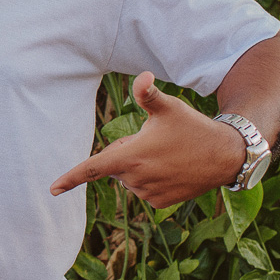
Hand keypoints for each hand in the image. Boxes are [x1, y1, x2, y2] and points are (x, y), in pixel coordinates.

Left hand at [50, 72, 245, 207]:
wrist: (225, 155)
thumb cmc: (193, 127)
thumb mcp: (169, 107)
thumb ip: (148, 94)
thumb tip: (142, 76)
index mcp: (130, 157)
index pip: (92, 169)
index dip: (70, 178)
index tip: (53, 189)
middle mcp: (136, 179)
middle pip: (115, 166)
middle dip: (128, 153)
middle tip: (155, 142)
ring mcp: (150, 194)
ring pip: (131, 178)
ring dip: (140, 167)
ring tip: (167, 155)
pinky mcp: (162, 203)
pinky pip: (146, 190)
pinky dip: (153, 180)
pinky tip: (173, 169)